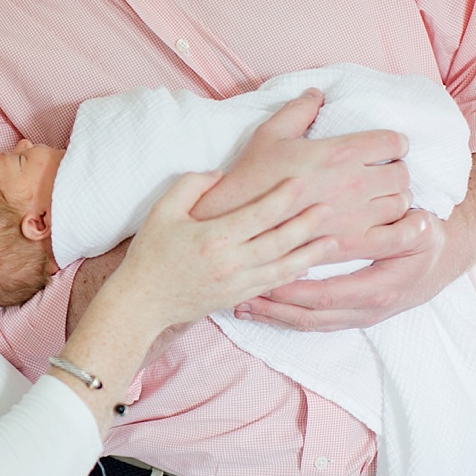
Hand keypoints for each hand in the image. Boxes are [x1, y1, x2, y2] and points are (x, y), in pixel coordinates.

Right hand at [115, 171, 338, 331]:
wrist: (142, 301)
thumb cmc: (151, 253)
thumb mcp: (163, 210)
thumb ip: (192, 185)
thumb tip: (221, 174)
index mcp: (214, 237)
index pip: (259, 214)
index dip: (282, 197)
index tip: (300, 181)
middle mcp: (231, 262)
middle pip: (280, 241)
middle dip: (307, 224)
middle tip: (328, 207)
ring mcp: (237, 284)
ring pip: (284, 267)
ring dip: (310, 253)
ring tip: (333, 241)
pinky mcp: (237, 298)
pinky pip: (273, 285)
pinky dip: (294, 274)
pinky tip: (308, 265)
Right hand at [190, 89, 412, 260]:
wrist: (237, 219)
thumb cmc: (251, 175)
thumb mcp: (270, 133)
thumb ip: (299, 110)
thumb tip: (317, 93)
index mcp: (340, 152)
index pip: (392, 142)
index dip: (393, 143)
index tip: (385, 148)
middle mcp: (355, 183)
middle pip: (402, 174)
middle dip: (395, 170)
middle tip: (380, 173)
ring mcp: (357, 216)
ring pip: (401, 203)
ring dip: (395, 198)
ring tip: (380, 198)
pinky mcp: (353, 243)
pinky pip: (397, 237)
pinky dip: (406, 229)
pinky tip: (400, 224)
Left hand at [235, 209, 447, 329]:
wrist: (444, 261)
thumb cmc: (427, 239)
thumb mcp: (421, 230)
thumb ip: (404, 229)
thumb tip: (413, 221)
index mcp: (379, 289)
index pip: (327, 296)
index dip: (293, 292)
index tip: (262, 281)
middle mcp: (366, 310)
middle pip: (310, 317)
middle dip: (273, 310)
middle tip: (239, 297)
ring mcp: (359, 317)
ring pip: (309, 324)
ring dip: (274, 317)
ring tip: (241, 306)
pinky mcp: (352, 316)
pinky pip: (314, 322)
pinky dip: (285, 317)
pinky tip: (262, 308)